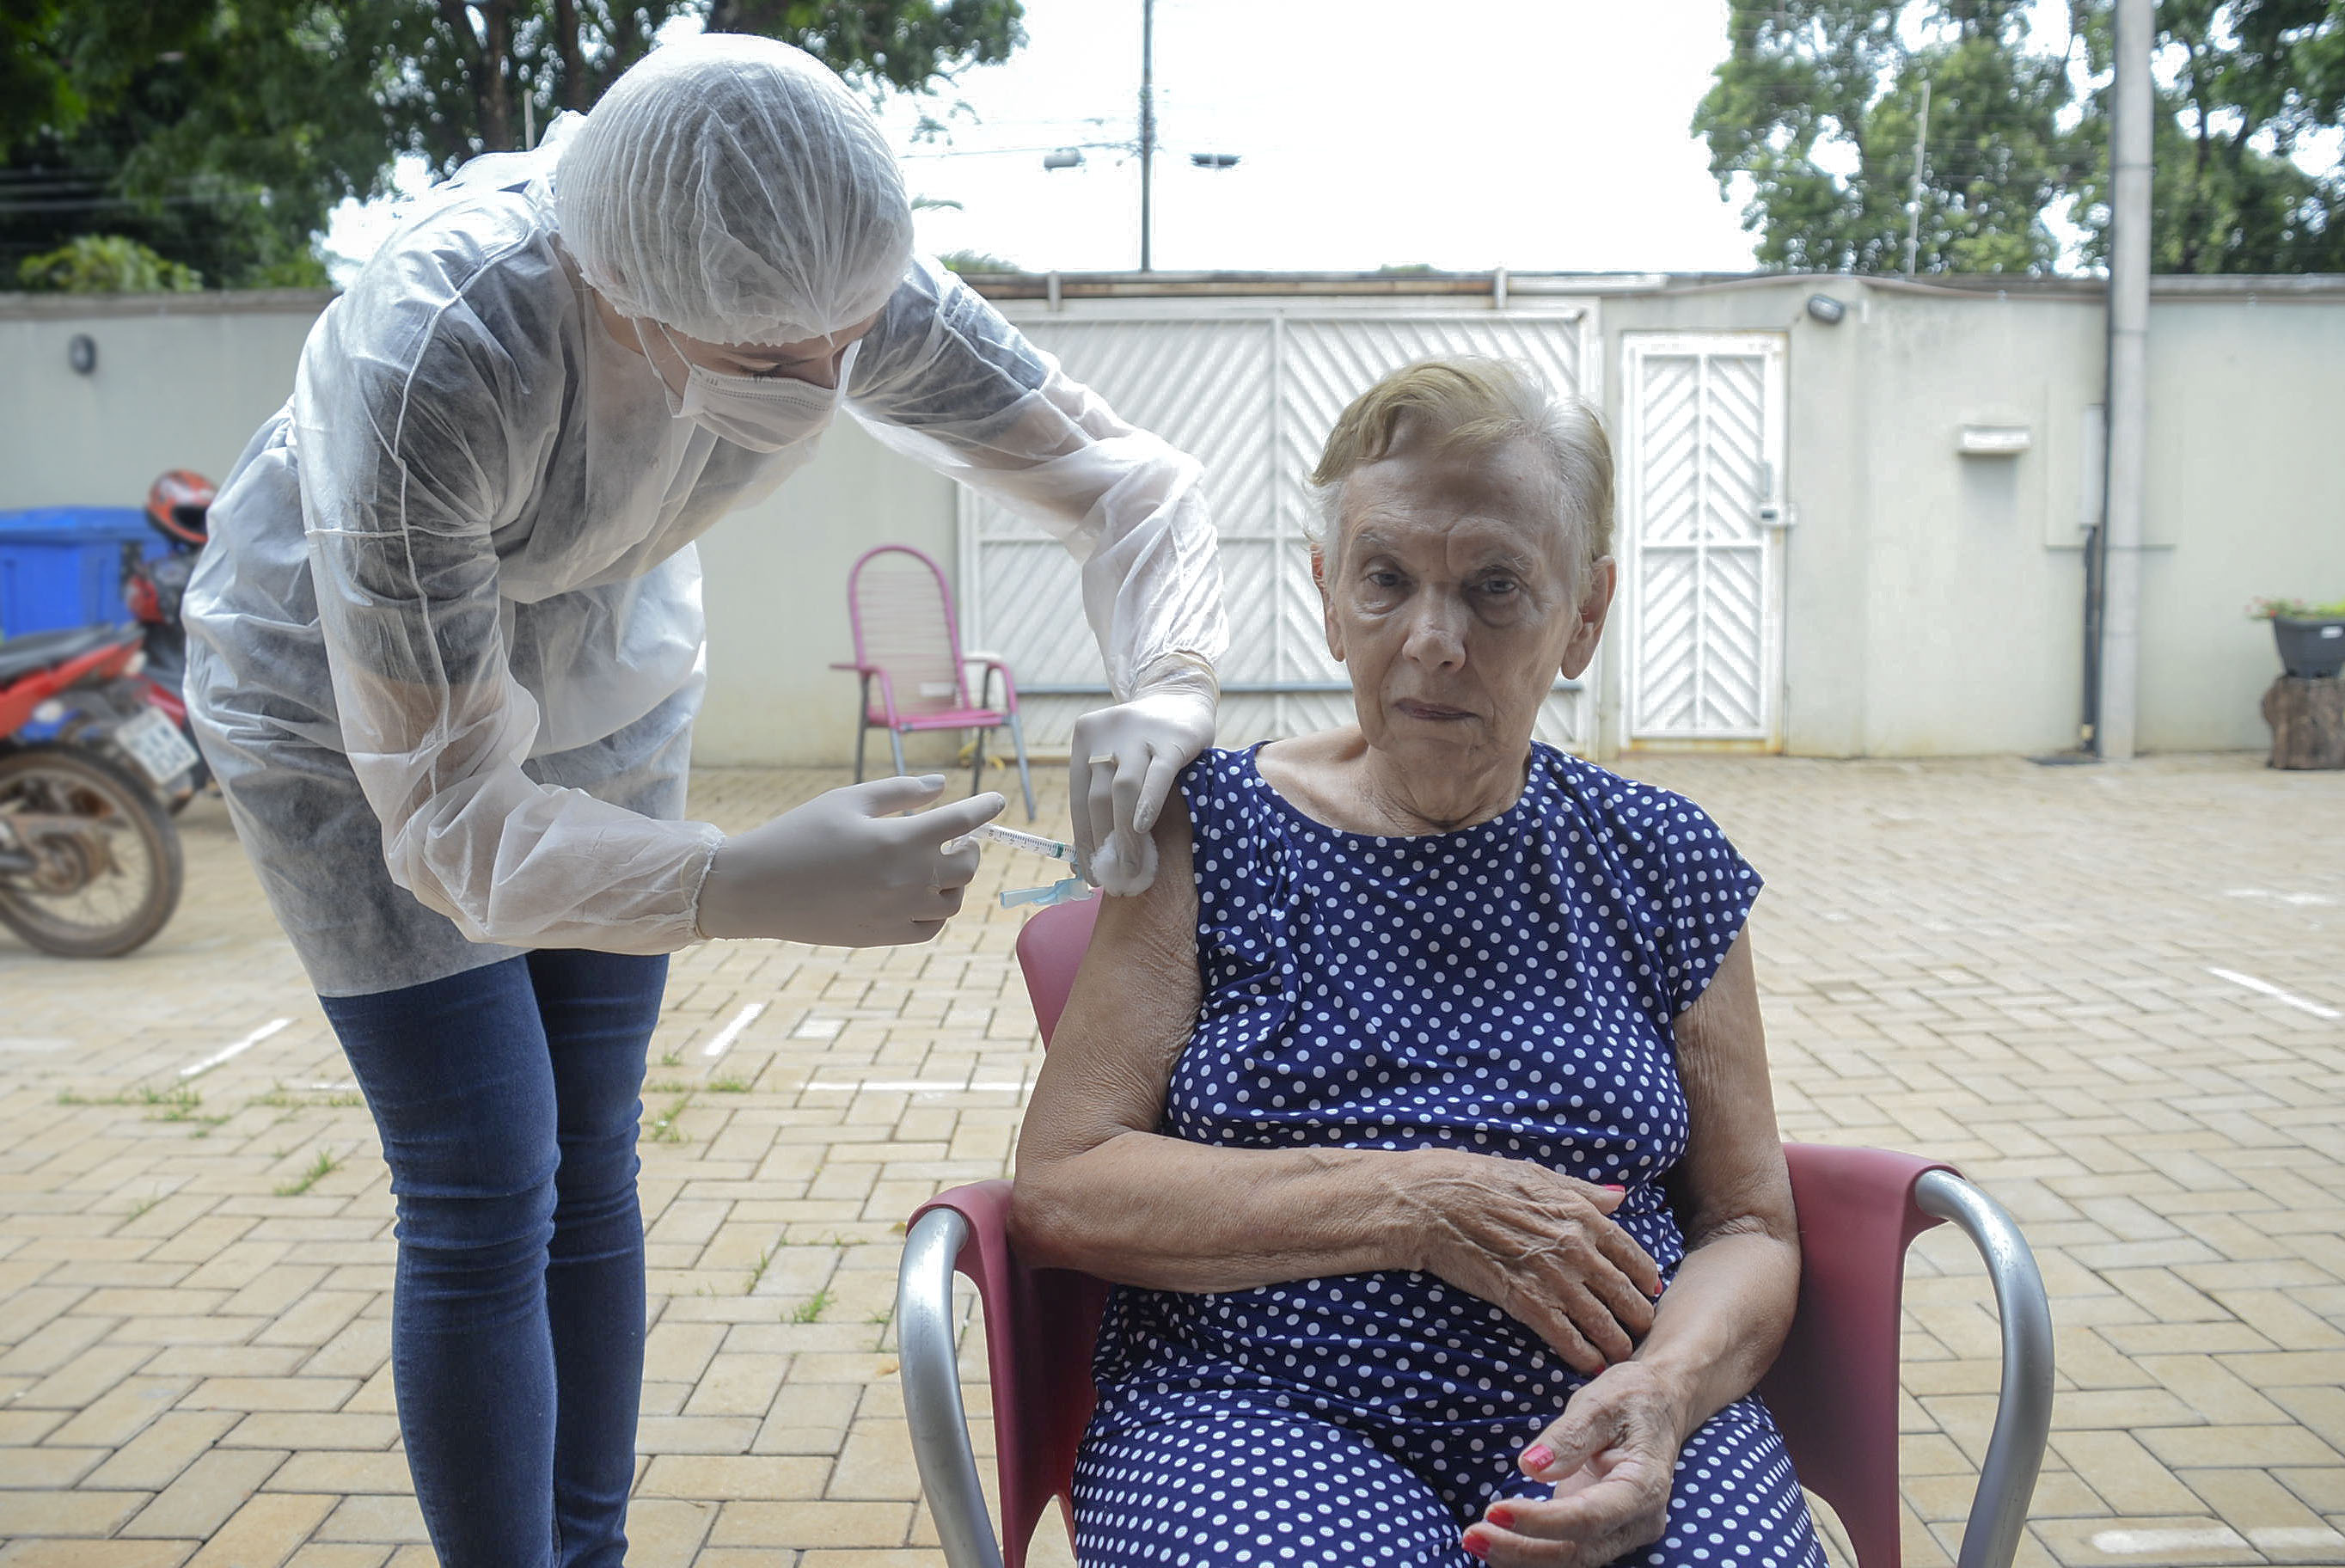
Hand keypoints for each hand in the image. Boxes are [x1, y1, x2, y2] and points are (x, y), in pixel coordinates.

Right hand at [694, 775, 1004, 946]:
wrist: (756, 889)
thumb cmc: (798, 834)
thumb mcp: (848, 800)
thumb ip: (901, 792)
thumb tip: (942, 788)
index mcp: (899, 840)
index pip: (962, 822)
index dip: (985, 808)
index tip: (997, 801)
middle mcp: (906, 880)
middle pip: (967, 866)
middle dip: (970, 847)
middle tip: (957, 838)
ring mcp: (896, 913)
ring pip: (953, 901)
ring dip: (955, 880)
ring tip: (938, 864)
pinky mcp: (882, 936)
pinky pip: (929, 928)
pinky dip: (936, 911)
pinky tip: (922, 893)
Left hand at [1068, 665, 1215, 896]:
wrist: (1182, 697)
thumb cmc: (1145, 741)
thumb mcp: (1117, 757)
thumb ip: (1104, 794)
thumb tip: (1091, 857)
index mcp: (1084, 739)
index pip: (1077, 799)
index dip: (1083, 840)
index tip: (1090, 873)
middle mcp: (1107, 733)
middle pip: (1098, 798)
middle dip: (1105, 844)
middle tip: (1116, 877)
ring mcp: (1139, 733)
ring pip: (1123, 789)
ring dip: (1125, 834)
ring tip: (1133, 866)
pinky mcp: (1173, 739)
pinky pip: (1157, 776)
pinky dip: (1148, 803)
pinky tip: (1143, 829)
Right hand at [1394, 1150, 1661, 1375]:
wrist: (1434, 1203)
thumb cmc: (1480, 1180)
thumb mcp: (1537, 1175)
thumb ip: (1583, 1191)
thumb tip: (1619, 1195)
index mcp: (1580, 1214)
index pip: (1631, 1252)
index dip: (1645, 1276)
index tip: (1651, 1289)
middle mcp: (1575, 1248)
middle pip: (1623, 1292)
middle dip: (1638, 1315)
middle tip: (1644, 1330)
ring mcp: (1551, 1277)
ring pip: (1600, 1320)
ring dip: (1616, 1342)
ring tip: (1624, 1356)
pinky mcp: (1525, 1301)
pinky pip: (1563, 1335)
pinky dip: (1581, 1354)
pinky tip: (1590, 1365)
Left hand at [1464, 1362, 1685, 1565]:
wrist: (1658, 1406)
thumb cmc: (1632, 1398)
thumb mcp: (1600, 1402)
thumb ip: (1569, 1436)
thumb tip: (1531, 1468)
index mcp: (1644, 1486)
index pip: (1590, 1517)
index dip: (1541, 1521)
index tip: (1495, 1511)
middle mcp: (1638, 1521)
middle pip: (1579, 1551)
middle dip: (1524, 1551)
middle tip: (1472, 1536)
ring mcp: (1622, 1531)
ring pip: (1572, 1559)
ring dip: (1522, 1557)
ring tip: (1474, 1541)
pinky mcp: (1602, 1531)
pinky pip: (1567, 1550)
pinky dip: (1530, 1552)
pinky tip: (1495, 1544)